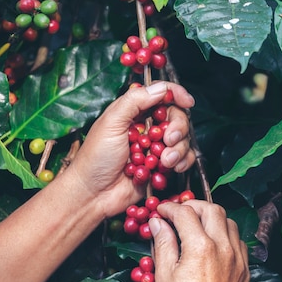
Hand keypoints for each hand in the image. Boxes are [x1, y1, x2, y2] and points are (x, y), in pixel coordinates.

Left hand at [66, 82, 195, 217]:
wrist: (93, 193)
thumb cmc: (96, 157)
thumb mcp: (111, 122)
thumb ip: (135, 100)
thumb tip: (161, 88)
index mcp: (134, 112)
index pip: (161, 95)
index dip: (176, 95)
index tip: (187, 101)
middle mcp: (148, 128)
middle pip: (177, 117)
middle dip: (178, 128)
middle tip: (168, 139)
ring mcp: (156, 147)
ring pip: (183, 140)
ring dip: (178, 149)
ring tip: (164, 161)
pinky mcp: (162, 166)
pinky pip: (183, 160)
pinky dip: (182, 162)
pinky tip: (170, 168)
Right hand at [149, 200, 249, 281]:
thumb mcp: (164, 275)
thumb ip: (163, 243)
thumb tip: (158, 223)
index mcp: (200, 247)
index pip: (185, 213)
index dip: (170, 208)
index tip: (161, 211)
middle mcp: (223, 248)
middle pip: (212, 209)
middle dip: (194, 206)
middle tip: (179, 213)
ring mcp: (238, 259)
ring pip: (229, 222)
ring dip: (212, 218)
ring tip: (196, 226)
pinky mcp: (244, 270)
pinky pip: (238, 241)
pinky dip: (226, 235)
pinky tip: (213, 244)